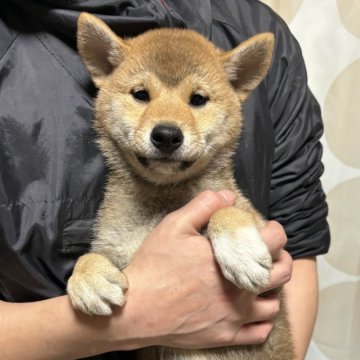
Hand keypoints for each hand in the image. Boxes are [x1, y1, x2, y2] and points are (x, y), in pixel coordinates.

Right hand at [113, 190, 291, 349]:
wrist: (137, 309)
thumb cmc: (155, 265)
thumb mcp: (175, 225)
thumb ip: (204, 206)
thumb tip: (228, 196)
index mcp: (231, 259)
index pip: (273, 241)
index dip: (275, 231)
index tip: (266, 229)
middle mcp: (240, 289)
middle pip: (282, 273)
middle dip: (280, 258)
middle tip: (265, 253)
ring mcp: (235, 316)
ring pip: (274, 304)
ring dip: (271, 289)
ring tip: (258, 279)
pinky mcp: (225, 336)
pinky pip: (259, 332)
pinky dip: (263, 320)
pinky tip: (252, 309)